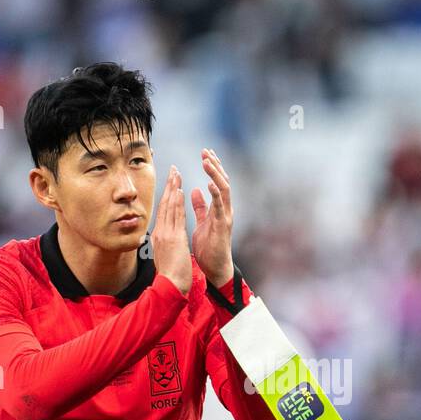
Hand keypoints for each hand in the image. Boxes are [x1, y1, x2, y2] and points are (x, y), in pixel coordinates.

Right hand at [152, 165, 191, 295]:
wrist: (170, 286)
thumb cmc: (171, 276)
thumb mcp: (167, 256)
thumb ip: (167, 245)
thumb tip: (167, 240)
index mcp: (159, 237)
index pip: (163, 211)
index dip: (167, 196)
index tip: (171, 183)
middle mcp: (160, 232)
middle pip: (164, 204)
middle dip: (168, 186)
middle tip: (173, 170)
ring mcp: (165, 234)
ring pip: (169, 206)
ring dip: (173, 188)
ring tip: (176, 173)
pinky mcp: (173, 238)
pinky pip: (175, 216)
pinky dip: (176, 202)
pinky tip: (179, 190)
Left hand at [190, 147, 233, 287]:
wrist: (215, 268)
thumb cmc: (209, 248)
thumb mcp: (202, 222)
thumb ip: (201, 207)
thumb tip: (194, 191)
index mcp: (218, 209)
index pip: (217, 183)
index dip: (213, 168)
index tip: (205, 153)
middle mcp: (225, 210)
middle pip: (223, 181)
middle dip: (215, 165)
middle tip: (206, 151)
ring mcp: (225, 217)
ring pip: (224, 189)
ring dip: (216, 174)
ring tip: (208, 161)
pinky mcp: (222, 226)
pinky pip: (220, 207)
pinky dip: (216, 194)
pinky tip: (210, 183)